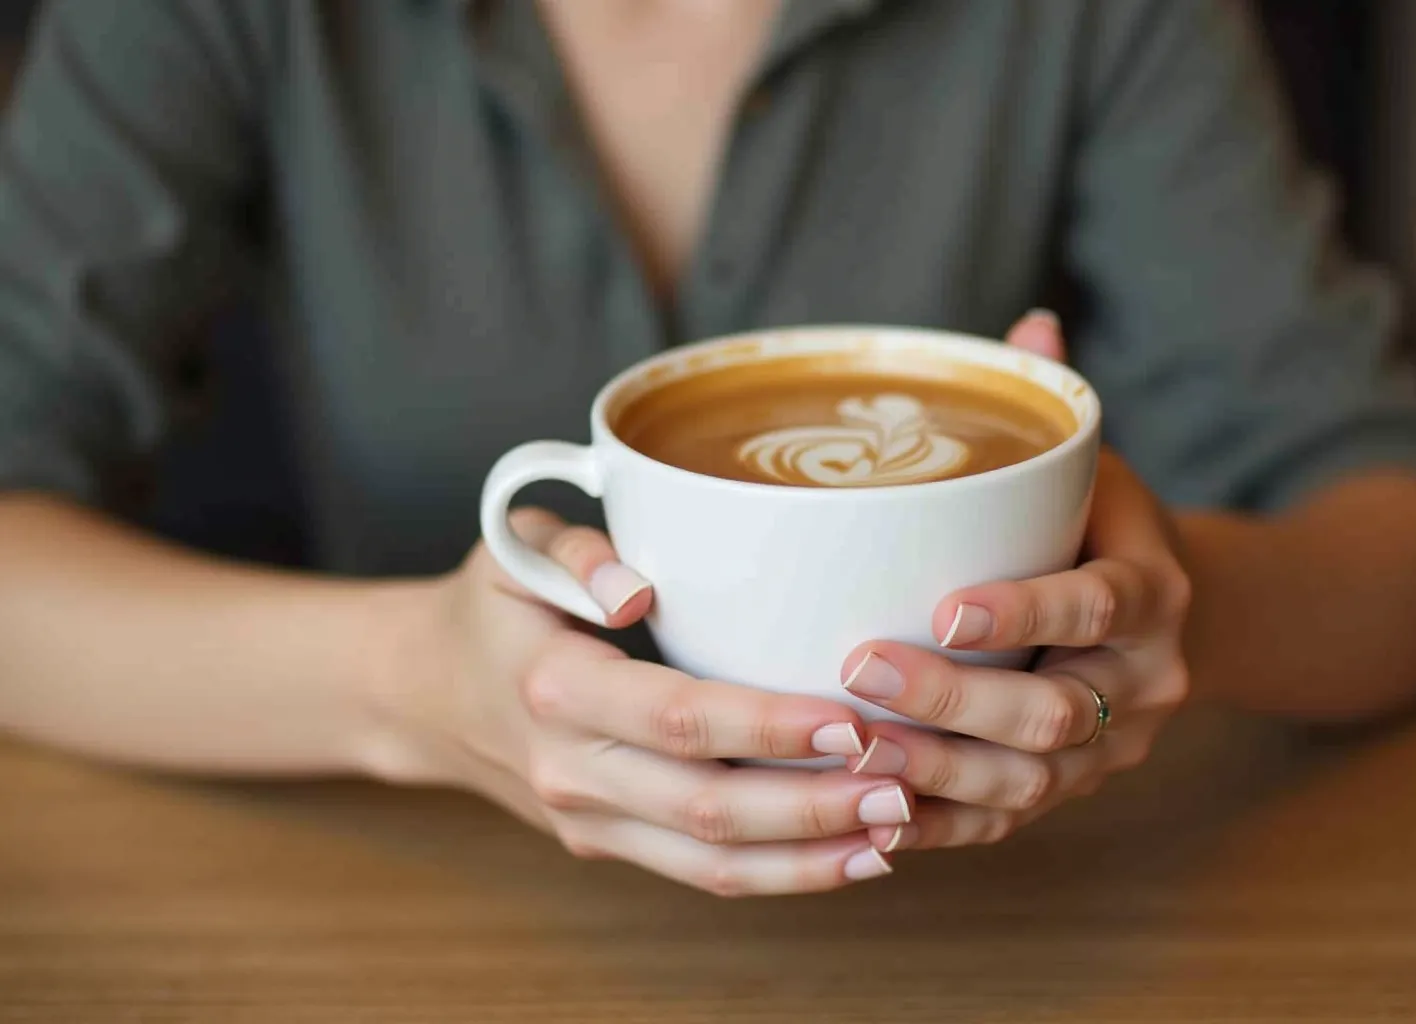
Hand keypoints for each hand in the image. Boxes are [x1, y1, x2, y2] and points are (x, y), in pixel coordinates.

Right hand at [378, 509, 910, 894]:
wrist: (421, 693)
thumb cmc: (488, 606)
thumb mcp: (511, 545)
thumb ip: (575, 550)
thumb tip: (636, 589)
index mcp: (556, 689)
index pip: (679, 718)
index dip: (768, 728)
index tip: (852, 718)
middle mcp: (573, 769)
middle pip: (708, 809)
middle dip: (814, 806)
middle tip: (905, 785)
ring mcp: (591, 820)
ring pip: (711, 865)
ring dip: (810, 858)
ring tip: (897, 833)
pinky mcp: (610, 844)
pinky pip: (702, 874)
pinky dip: (781, 874)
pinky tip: (851, 857)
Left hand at [836, 311, 1192, 851]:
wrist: (1170, 619)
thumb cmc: (1102, 526)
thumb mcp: (1093, 465)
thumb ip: (1057, 404)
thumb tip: (1029, 325)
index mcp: (1155, 590)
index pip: (1100, 602)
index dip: (1029, 609)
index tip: (947, 605)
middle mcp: (1145, 681)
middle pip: (1054, 710)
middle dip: (955, 698)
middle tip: (860, 666)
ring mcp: (1108, 751)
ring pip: (1027, 782)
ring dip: (935, 772)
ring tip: (848, 749)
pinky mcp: (1065, 793)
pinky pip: (1001, 825)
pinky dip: (934, 825)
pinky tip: (864, 813)